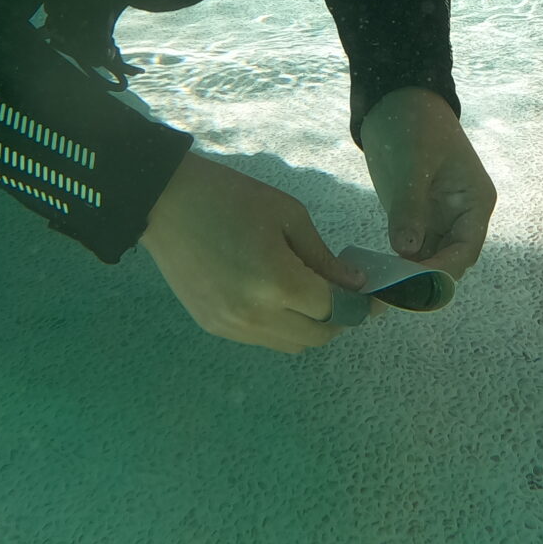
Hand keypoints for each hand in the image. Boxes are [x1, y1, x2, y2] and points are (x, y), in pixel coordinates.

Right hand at [138, 152, 368, 353]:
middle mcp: (256, 315)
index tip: (376, 297)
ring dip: (310, 326)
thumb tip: (356, 285)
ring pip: (291, 345)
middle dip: (339, 318)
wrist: (166, 203)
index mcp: (278, 282)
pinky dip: (282, 326)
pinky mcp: (214, 327)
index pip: (335, 309)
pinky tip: (278, 297)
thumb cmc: (232, 198)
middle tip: (346, 294)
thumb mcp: (289, 216)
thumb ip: (323, 258)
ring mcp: (232, 326)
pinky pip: (263, 339)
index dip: (360, 305)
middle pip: (316, 336)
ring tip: (311, 295)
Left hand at [358, 88, 495, 284]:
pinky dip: (396, 264)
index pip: (465, 249)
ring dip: (408, 277)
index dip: (442, 271)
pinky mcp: (415, 220)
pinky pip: (411, 252)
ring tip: (379, 291)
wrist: (396, 100)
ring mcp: (438, 220)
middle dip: (423, 280)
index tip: (412, 284)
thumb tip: (408, 251)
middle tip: (390, 294)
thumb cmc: (414, 125)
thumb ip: (410, 208)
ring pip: (429, 261)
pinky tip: (375, 275)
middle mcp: (461, 217)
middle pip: (448, 262)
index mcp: (475, 202)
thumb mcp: (412, 165)